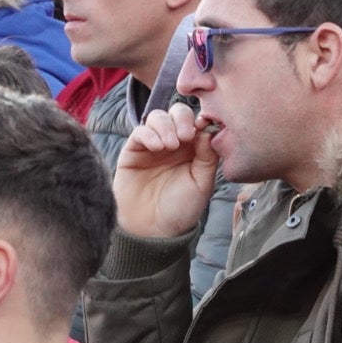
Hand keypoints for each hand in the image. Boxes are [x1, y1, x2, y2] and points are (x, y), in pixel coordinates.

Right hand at [112, 102, 218, 238]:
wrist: (153, 230)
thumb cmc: (180, 209)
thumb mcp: (202, 183)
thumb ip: (207, 156)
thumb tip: (208, 130)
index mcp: (194, 148)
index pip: (197, 121)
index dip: (200, 119)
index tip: (204, 126)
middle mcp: (174, 142)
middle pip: (177, 112)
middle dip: (182, 118)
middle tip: (186, 136)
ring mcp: (153, 144)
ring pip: (158, 117)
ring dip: (166, 126)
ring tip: (170, 145)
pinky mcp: (133, 150)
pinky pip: (140, 131)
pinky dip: (150, 134)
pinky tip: (158, 147)